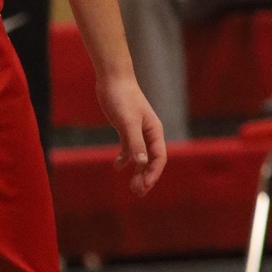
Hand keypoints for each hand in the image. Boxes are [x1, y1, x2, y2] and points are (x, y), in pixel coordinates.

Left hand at [96, 71, 165, 195]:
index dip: (153, 174)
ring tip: (132, 187)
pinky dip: (125, 158)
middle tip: (137, 192)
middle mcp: (149, 133)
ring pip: (141, 157)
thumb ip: (135, 142)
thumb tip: (142, 163)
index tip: (144, 187)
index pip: (159, 158)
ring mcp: (138, 131)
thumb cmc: (123, 97)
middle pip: (151, 160)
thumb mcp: (128, 121)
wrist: (113, 79)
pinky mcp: (126, 128)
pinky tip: (117, 166)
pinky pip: (129, 148)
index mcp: (155, 131)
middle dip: (146, 177)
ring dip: (138, 172)